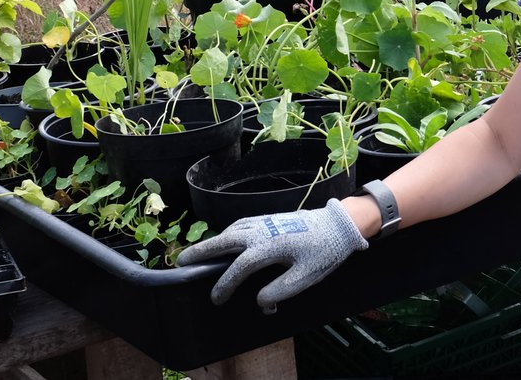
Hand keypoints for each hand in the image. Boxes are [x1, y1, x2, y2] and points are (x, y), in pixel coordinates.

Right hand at [175, 199, 367, 312]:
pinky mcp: (270, 218)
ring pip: (232, 230)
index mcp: (270, 246)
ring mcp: (265, 221)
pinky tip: (225, 239)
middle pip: (225, 240)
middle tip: (181, 261)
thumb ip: (281, 291)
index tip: (216, 298)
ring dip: (214, 241)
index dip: (225, 284)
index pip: (239, 267)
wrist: (339, 224)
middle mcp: (262, 231)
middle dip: (202, 251)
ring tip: (198, 253)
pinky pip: (241, 224)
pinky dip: (228, 232)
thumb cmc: (324, 251)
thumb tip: (260, 302)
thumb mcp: (306, 276)